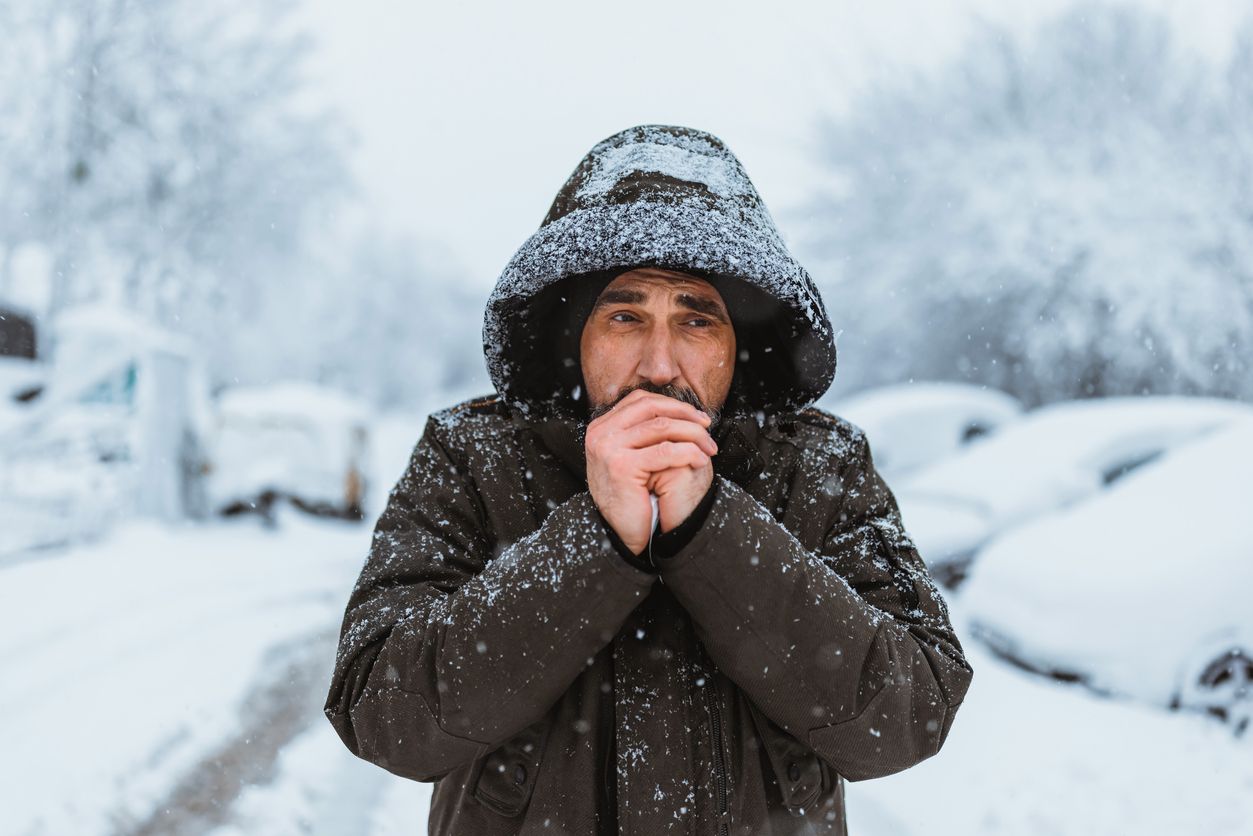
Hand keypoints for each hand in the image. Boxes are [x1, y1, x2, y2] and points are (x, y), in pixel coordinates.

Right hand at [585, 389, 717, 554]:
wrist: (619, 533)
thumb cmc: (630, 497)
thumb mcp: (629, 457)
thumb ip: (640, 433)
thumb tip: (675, 409)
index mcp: (601, 428)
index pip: (641, 400)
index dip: (672, 404)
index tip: (695, 416)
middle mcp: (600, 434)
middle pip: (651, 407)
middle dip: (685, 414)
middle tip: (707, 426)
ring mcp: (608, 448)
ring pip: (661, 427)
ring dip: (693, 434)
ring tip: (709, 447)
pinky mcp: (621, 466)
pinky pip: (665, 451)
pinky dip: (688, 453)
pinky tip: (700, 460)